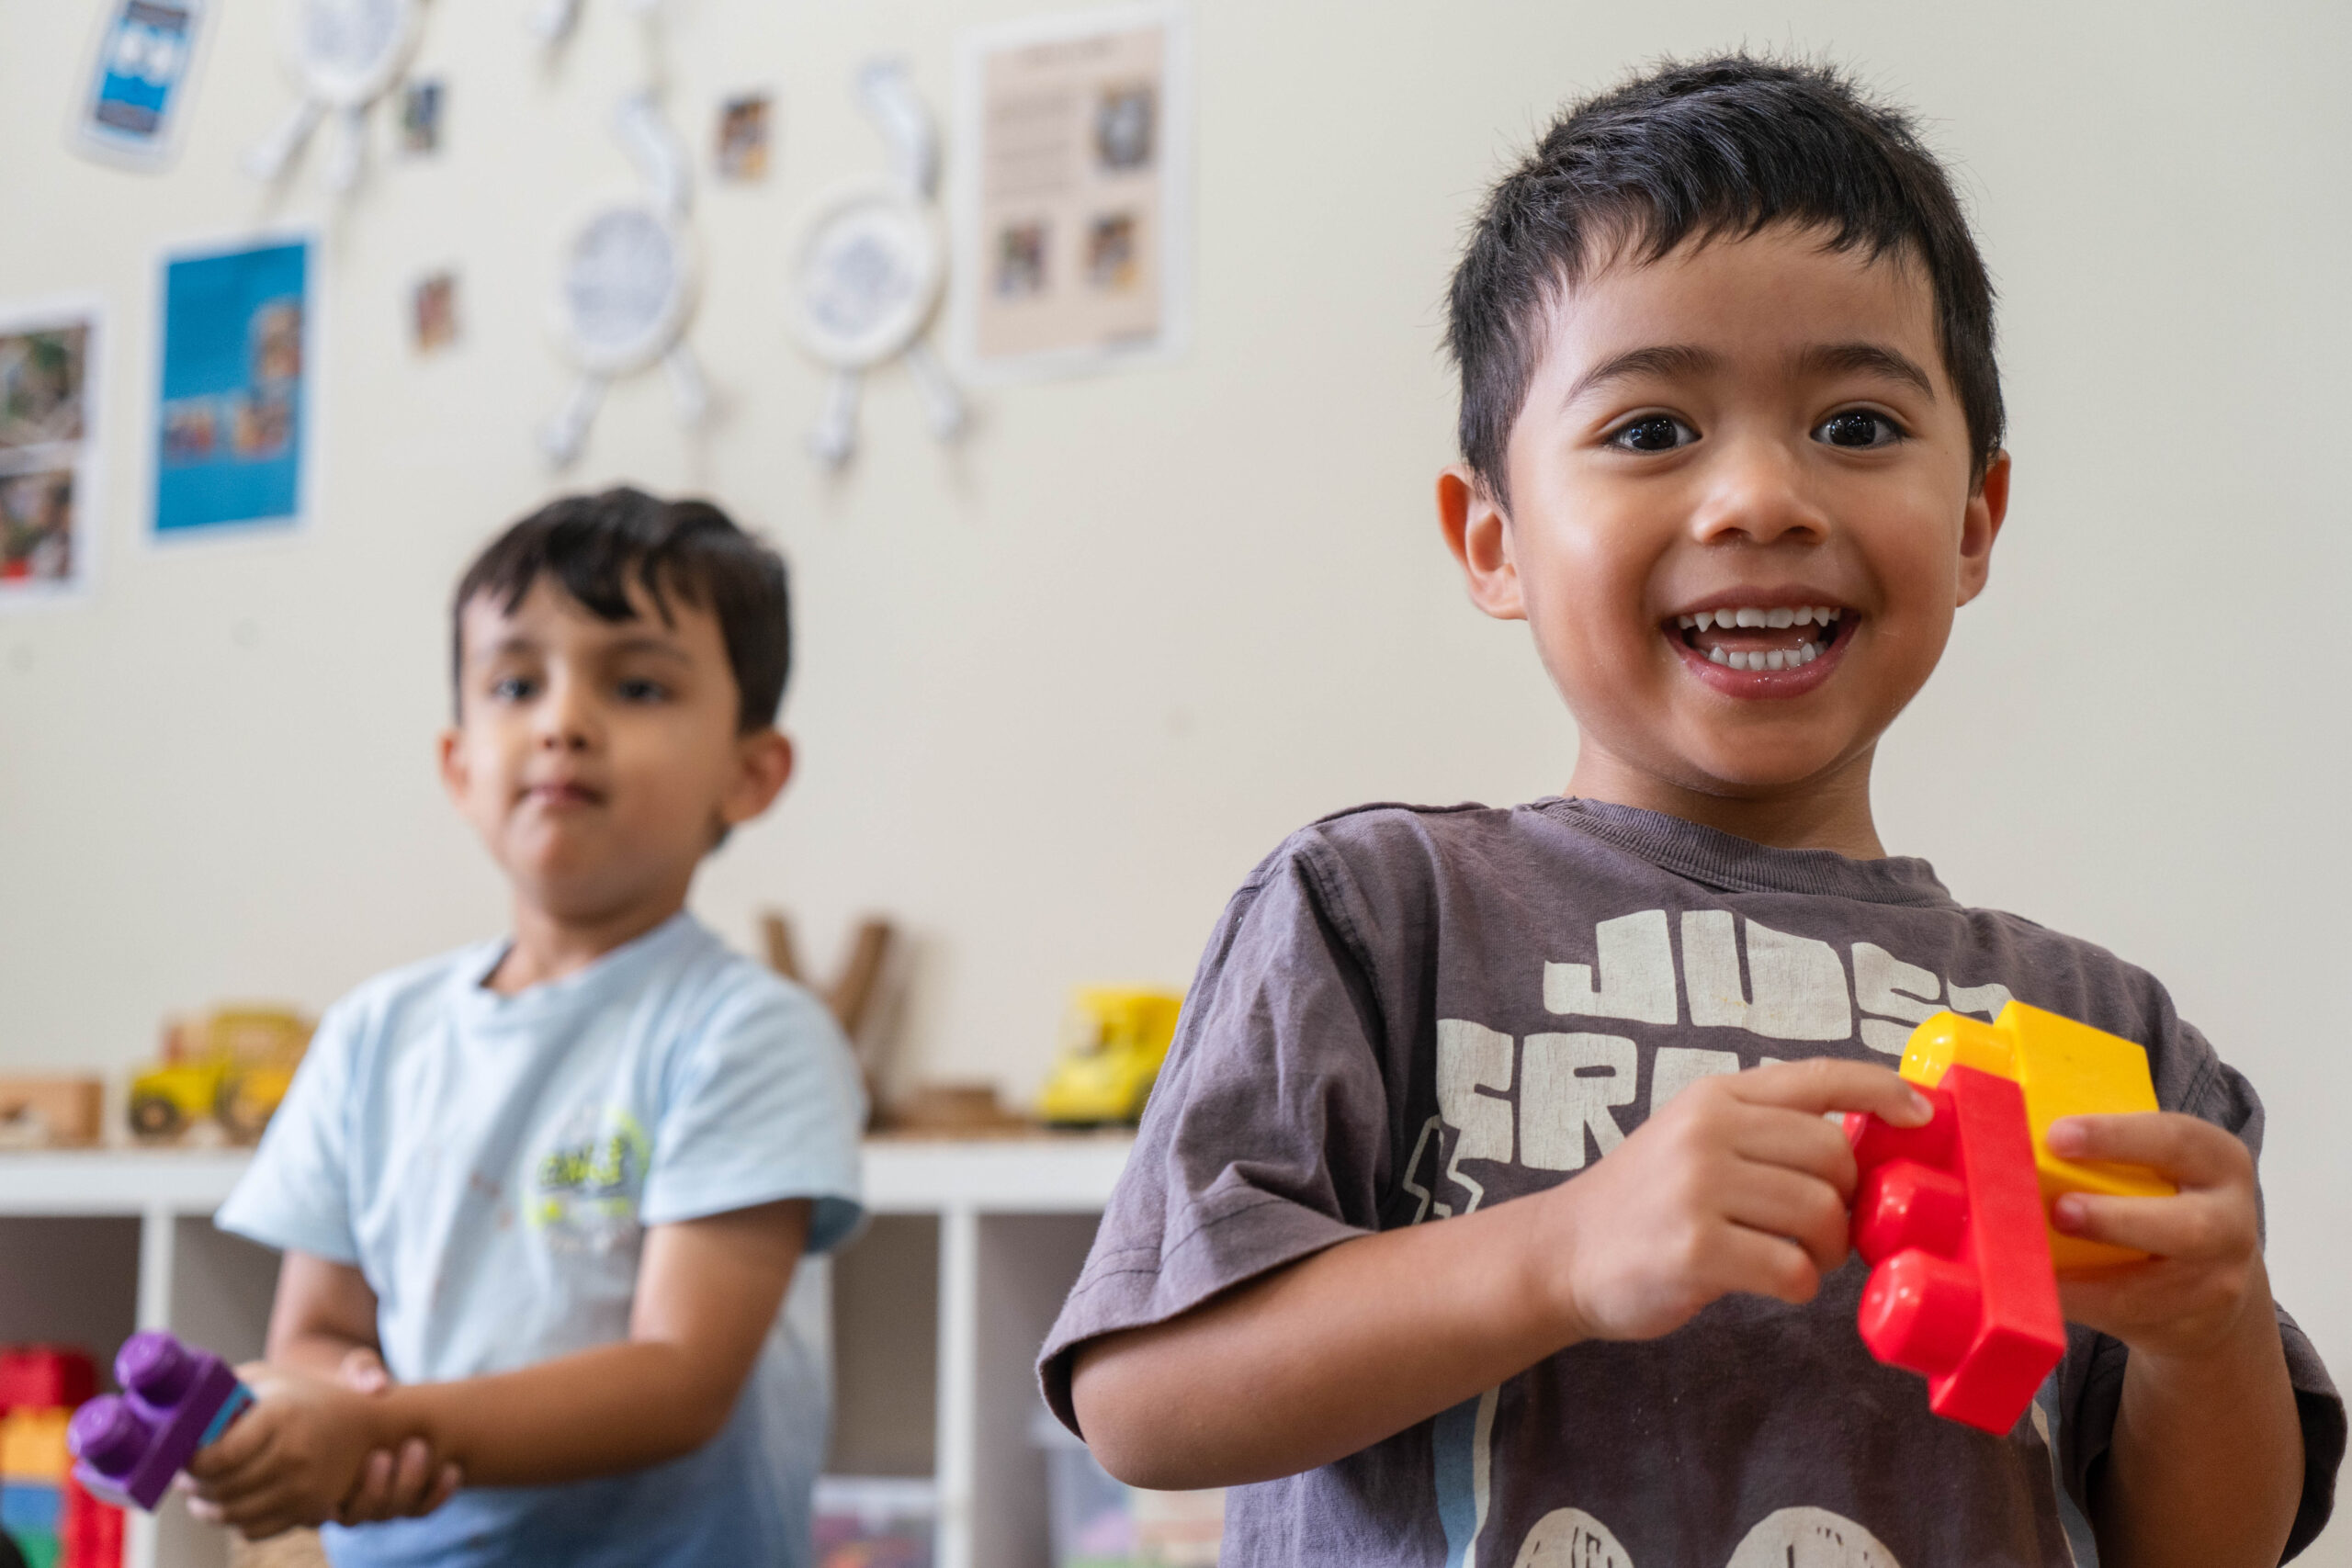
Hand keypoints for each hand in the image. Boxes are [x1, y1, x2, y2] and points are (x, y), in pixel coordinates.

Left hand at [184, 1364, 391, 1539]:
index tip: (181, 1457)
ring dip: (207, 1507)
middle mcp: (294, 1453)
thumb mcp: (268, 1377)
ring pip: (233, 1513)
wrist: (365, 1419)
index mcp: (281, 1415)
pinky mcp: (309, 1509)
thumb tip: (181, 1410)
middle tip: (182, 1477)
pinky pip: (254, 1529)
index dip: (190, 1463)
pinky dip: (235, 1521)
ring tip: (198, 1494)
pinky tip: (228, 1504)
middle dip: (192, 1485)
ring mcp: (304, 1486)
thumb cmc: (305, 1396)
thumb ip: (225, 1389)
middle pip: (222, 1487)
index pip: (219, 1456)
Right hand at [327, 1349, 461, 1524]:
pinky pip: (422, 1508)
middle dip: (374, 1491)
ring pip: (393, 1513)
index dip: (327, 1504)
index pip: (316, 1512)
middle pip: (358, 1516)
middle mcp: (345, 1498)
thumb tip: (378, 1384)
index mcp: (315, 1480)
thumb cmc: (351, 1385)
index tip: (338, 1472)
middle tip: (384, 1454)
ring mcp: (378, 1500)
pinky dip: (438, 1494)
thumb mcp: (350, 1374)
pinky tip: (452, 1470)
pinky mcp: (407, 1495)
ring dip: (408, 1487)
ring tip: (418, 1448)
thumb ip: (359, 1374)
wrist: (375, 1394)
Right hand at [1535, 1058, 1931, 1342]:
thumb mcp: (1694, 1138)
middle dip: (1846, 1201)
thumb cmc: (1645, 1201)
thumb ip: (1763, 1129)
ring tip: (1797, 1258)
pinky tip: (1771, 1283)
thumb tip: (1861, 1142)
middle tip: (1823, 1229)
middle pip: (1834, 1155)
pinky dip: (1798, 1286)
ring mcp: (1698, 1189)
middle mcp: (1707, 1132)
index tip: (1922, 1112)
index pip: (1818, 1076)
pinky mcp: (1695, 1250)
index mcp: (1715, 1097)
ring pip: (1821, 1213)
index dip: (1881, 1089)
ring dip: (1826, 1250)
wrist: (1564, 1252)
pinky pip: (1792, 1270)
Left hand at [2048, 1112, 2268, 1361]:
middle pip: (2189, 1225)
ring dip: (2092, 1279)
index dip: (2115, 1137)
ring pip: (2158, 1288)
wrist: (2212, 1284)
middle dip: (2116, 1219)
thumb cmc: (2160, 1203)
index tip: (2056, 1136)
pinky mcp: (2190, 1325)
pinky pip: (2132, 1319)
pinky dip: (2082, 1307)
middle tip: (2058, 1210)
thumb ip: (2105, 1151)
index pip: (2175, 1139)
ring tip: (2037, 1265)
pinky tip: (2041, 1296)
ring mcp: (2217, 1281)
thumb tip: (2012, 1125)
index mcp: (2219, 1163)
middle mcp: (2231, 1223)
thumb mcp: (2156, 1167)